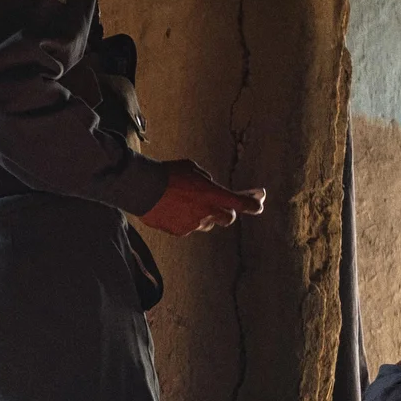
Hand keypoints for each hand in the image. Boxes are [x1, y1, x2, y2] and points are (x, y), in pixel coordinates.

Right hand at [138, 161, 265, 235]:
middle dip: (227, 213)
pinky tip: (173, 210)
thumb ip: (206, 181)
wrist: (141, 187)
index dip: (253, 205)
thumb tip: (209, 189)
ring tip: (187, 205)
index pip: (241, 204)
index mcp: (212, 193)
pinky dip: (185, 220)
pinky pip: (189, 227)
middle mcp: (207, 211)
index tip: (259, 205)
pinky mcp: (180, 231)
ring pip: (207, 224)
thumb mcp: (192, 169)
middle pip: (228, 219)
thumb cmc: (167, 173)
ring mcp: (194, 224)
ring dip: (204, 216)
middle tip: (222, 206)